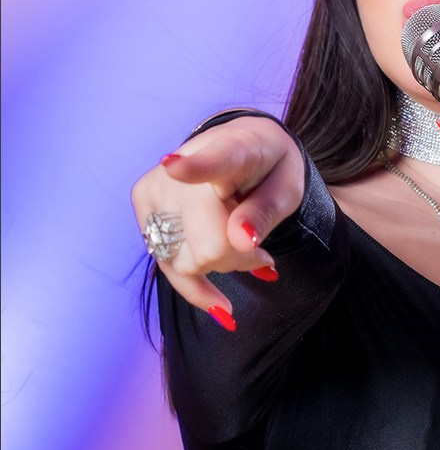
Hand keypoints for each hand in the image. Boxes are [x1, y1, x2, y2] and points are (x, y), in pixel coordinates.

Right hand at [131, 116, 304, 325]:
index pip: (210, 160)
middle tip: (260, 248)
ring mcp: (156, 187)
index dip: (192, 167)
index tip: (174, 167)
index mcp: (229, 150)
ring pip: (185, 262)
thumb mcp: (287, 187)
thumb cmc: (268, 167)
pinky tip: (222, 305)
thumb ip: (265, 211)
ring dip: (220, 264)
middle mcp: (181, 168)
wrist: (241, 143)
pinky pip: (168, 266)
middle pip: (208, 244)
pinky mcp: (142, 206)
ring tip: (237, 241)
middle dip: (240, 258)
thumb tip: (241, 241)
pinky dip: (197, 286)